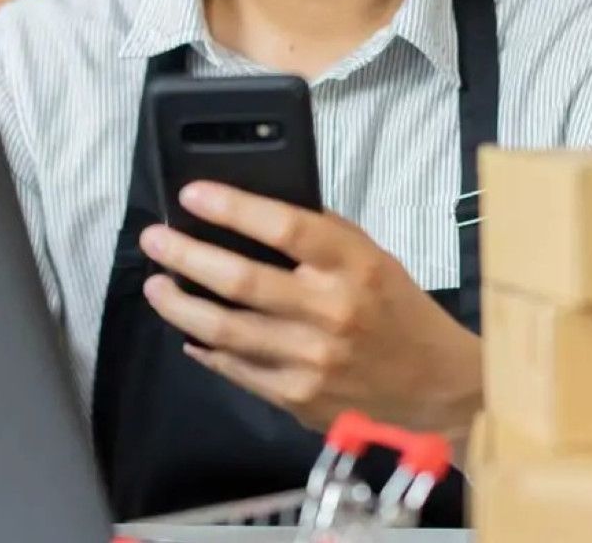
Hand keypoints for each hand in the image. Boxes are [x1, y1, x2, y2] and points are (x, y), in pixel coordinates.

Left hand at [138, 181, 480, 436]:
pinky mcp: (296, 398)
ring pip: (225, 329)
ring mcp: (310, 360)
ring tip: (157, 285)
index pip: (283, 226)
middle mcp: (331, 311)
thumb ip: (322, 237)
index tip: (191, 194)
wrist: (437, 390)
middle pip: (240, 280)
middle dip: (186, 256)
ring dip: (180, 305)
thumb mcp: (374, 259)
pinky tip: (190, 333)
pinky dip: (205, 349)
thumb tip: (254, 214)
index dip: (231, 208)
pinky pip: (235, 369)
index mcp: (354, 266)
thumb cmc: (401, 314)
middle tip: (154, 240)